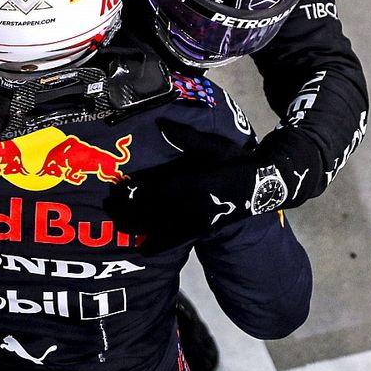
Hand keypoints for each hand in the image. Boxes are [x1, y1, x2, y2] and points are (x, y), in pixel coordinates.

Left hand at [104, 119, 321, 253]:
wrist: (263, 185)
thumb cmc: (234, 160)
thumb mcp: (212, 144)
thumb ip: (184, 136)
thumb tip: (160, 122)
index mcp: (191, 179)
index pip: (155, 187)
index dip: (134, 190)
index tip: (116, 188)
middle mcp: (191, 203)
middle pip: (152, 210)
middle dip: (128, 209)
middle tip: (108, 207)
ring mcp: (197, 220)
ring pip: (160, 227)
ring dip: (137, 226)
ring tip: (118, 224)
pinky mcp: (203, 230)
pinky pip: (178, 241)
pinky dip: (159, 245)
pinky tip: (143, 248)